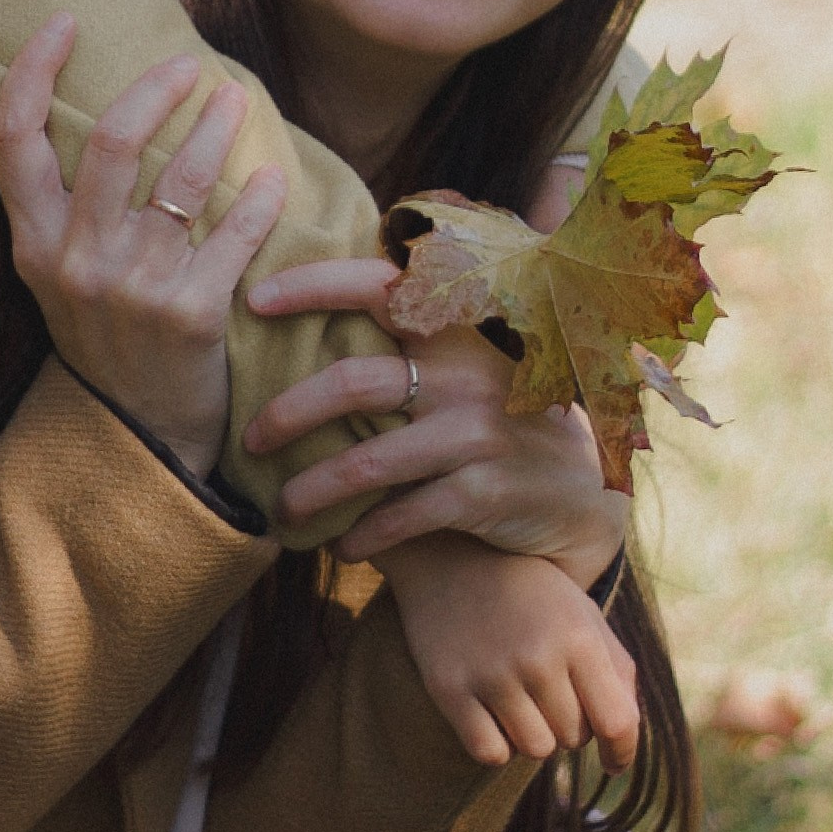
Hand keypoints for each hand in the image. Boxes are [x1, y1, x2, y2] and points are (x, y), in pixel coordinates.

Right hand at [0, 14, 287, 479]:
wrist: (140, 437)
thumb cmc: (107, 337)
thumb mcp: (60, 276)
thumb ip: (69, 205)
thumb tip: (111, 108)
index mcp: (33, 244)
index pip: (14, 137)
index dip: (33, 70)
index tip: (62, 21)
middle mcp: (76, 260)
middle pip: (114, 141)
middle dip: (157, 87)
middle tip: (189, 65)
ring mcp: (133, 289)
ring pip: (184, 178)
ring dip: (217, 128)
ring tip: (237, 101)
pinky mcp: (191, 316)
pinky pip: (234, 234)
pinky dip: (259, 198)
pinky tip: (272, 178)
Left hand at [240, 257, 628, 577]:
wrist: (582, 495)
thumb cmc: (502, 424)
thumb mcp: (472, 368)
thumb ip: (415, 343)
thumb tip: (316, 328)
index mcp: (457, 331)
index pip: (379, 287)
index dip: (314, 285)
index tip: (254, 298)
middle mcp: (467, 375)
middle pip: (353, 383)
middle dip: (287, 414)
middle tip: (250, 440)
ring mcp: (477, 434)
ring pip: (367, 461)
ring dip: (311, 489)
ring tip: (281, 510)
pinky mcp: (483, 494)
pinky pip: (402, 515)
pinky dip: (363, 535)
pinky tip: (342, 546)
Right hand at [384, 533, 641, 771]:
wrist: (452, 555)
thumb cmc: (531, 593)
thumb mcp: (583, 615)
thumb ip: (616, 672)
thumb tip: (622, 743)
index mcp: (580, 636)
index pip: (616, 723)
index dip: (621, 751)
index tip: (615, 762)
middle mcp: (537, 656)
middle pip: (573, 738)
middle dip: (569, 725)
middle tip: (549, 693)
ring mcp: (491, 673)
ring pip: (535, 749)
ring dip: (534, 736)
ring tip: (522, 701)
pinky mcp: (449, 686)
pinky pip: (490, 752)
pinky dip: (496, 745)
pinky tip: (493, 716)